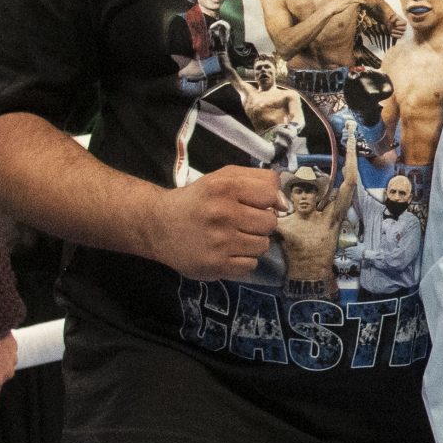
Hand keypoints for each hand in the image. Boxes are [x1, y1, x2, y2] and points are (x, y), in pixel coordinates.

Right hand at [145, 166, 283, 279]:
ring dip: (252, 242)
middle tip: (240, 221)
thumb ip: (258, 180)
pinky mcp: (215, 265)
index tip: (257, 204)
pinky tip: (226, 251)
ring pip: (263, 246)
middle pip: (270, 223)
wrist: (158, 225)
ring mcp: (219, 242)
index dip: (269, 200)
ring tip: (232, 236)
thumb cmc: (198, 199)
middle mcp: (222, 214)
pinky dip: (242, 260)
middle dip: (259, 222)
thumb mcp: (222, 178)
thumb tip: (285, 203)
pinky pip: (250, 265)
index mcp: (224, 188)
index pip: (271, 194)